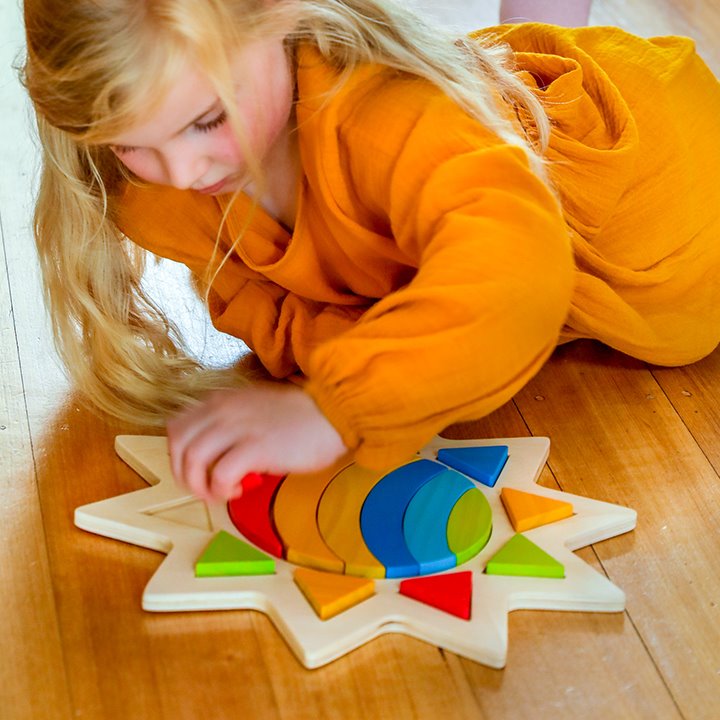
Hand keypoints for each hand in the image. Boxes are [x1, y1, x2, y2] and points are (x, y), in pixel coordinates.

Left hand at [166, 383, 347, 501]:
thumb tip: (220, 456)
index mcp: (221, 401)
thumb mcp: (255, 409)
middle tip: (203, 489)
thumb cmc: (300, 416)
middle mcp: (222, 410)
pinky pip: (219, 475)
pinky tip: (239, 491)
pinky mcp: (254, 448)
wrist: (333, 413)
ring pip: (192, 460)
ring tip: (220, 494)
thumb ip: (232, 425)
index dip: (179, 456)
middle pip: (178, 445)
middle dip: (183, 474)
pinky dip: (221, 489)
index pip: (177, 427)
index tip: (197, 472)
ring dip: (200, 485)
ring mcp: (237, 428)